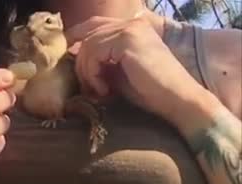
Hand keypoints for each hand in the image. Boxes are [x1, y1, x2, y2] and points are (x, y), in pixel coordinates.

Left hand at [66, 15, 203, 122]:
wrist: (177, 100)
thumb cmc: (149, 91)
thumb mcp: (116, 72)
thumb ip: (99, 60)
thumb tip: (72, 58)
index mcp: (130, 27)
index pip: (92, 25)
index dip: (75, 38)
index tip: (66, 59)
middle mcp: (130, 22)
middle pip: (87, 34)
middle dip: (81, 63)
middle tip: (89, 88)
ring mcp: (130, 28)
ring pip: (88, 44)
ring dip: (87, 72)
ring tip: (99, 91)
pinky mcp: (128, 39)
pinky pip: (95, 53)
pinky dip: (94, 74)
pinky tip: (105, 89)